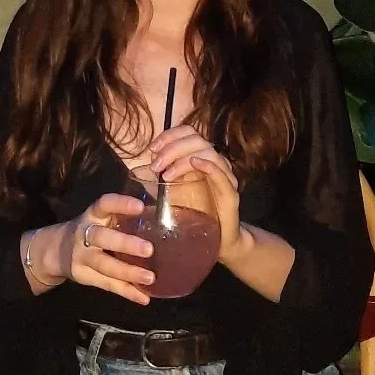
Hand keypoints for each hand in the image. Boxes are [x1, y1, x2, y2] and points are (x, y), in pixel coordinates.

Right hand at [58, 193, 155, 304]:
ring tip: (150, 278)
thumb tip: (163, 215)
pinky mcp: (84, 276)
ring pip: (105, 265)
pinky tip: (144, 298)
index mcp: (93, 214)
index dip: (121, 204)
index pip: (105, 204)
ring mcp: (82, 257)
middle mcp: (85, 234)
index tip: (140, 207)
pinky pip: (107, 285)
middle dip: (125, 244)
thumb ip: (123, 218)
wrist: (55, 249)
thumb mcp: (101, 218)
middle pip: (102, 238)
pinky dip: (126, 292)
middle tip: (149, 250)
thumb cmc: (91, 229)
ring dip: (128, 273)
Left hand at [149, 124, 241, 260]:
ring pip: (207, 152)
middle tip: (155, 166)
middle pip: (196, 139)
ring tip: (166, 174)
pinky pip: (221, 174)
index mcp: (202, 157)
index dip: (170, 135)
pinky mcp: (230, 194)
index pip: (189, 132)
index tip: (152, 148)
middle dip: (172, 148)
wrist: (218, 241)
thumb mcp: (174, 191)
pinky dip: (208, 165)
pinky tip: (194, 162)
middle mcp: (215, 162)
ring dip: (183, 159)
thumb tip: (145, 165)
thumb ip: (164, 176)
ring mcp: (225, 176)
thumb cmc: (196, 214)